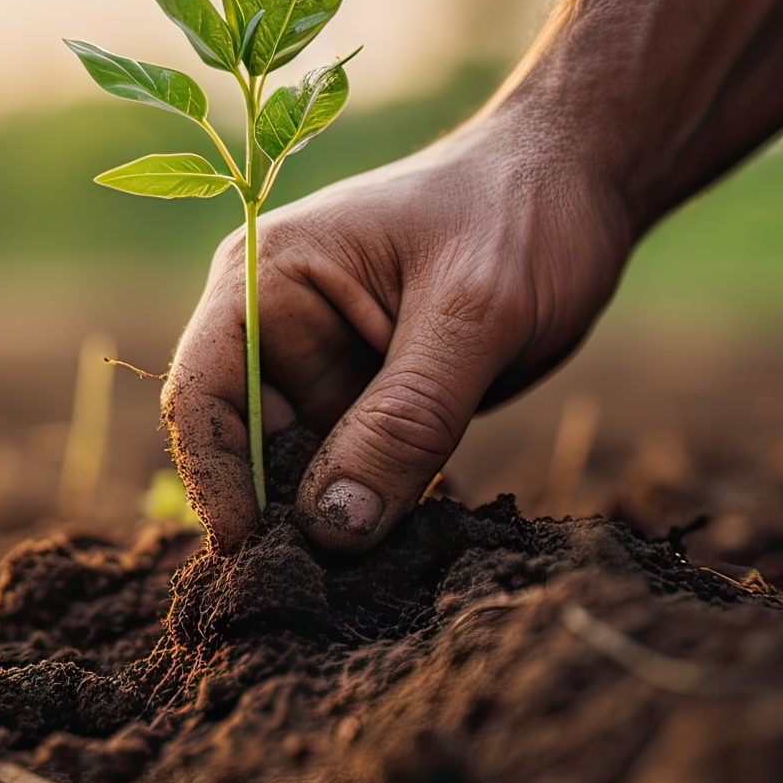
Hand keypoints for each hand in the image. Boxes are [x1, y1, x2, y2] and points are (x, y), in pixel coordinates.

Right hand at [162, 108, 634, 552]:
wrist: (581, 183)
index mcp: (266, 280)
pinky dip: (372, 517)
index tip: (252, 557)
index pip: (201, 394)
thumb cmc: (521, 213)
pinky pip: (353, 478)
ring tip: (365, 590)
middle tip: (319, 599)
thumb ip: (405, 419)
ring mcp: (324, 370)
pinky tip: (399, 561)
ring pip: (300, 476)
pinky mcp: (372, 405)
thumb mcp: (474, 314)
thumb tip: (332, 530)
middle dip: (277, 522)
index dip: (214, 479)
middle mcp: (277, 329)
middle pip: (245, 449)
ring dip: (328, 529)